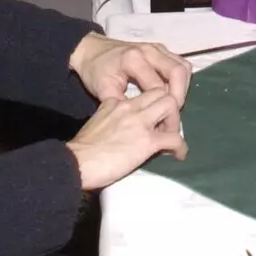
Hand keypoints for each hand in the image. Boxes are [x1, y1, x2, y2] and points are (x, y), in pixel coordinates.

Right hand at [65, 89, 187, 190]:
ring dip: (175, 122)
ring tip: (172, 137)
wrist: (76, 162)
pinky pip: (174, 138)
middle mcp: (130, 107)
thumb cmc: (82, 149)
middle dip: (168, 107)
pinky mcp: (147, 141)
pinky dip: (180, 146)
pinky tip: (179, 154)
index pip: (143, 93)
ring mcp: (140, 122)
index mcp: (117, 102)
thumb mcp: (97, 121)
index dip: (152, 104)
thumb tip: (122, 126)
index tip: (153, 118)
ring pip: (171, 106)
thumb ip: (110, 116)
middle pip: (161, 92)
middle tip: (166, 125)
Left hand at [69, 33, 191, 116]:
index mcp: (133, 59)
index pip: (159, 85)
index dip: (163, 107)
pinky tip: (171, 94)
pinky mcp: (162, 50)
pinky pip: (180, 64)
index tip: (161, 124)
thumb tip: (144, 122)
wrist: (92, 50)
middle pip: (178, 71)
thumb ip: (123, 106)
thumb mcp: (103, 91)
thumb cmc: (96, 71)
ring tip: (173, 107)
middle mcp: (150, 50)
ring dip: (182, 88)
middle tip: (172, 115)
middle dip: (179, 96)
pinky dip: (180, 80)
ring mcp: (158, 48)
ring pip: (183, 66)